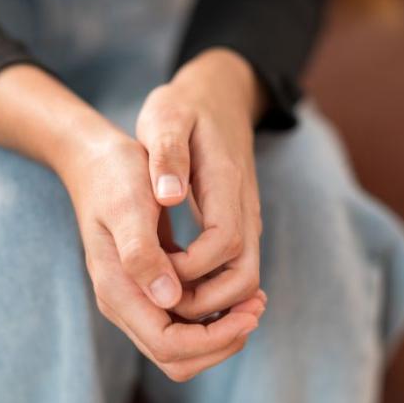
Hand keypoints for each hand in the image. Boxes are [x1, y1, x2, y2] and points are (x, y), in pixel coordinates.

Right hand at [0, 64, 264, 380]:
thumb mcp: (129, 205)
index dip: (214, 338)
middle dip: (221, 341)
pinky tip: (237, 294)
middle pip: (176, 358)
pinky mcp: (145, 290)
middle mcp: (122, 304)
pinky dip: (211, 318)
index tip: (250, 312)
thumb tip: (169, 298)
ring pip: (180, 348)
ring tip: (254, 303)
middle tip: (257, 309)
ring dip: (220, 333)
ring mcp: (133, 300)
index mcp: (117, 289)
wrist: (94, 162)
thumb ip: (142, 253)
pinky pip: (181, 324)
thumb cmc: (114, 175)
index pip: (168, 344)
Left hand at [136, 48, 266, 319]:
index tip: (156, 271)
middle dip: (209, 302)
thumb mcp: (165, 115)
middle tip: (163, 305)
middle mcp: (246, 207)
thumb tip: (168, 195)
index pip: (225, 243)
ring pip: (245, 279)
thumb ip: (168, 153)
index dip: (192, 269)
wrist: (219, 96)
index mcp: (227, 182)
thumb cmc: (184, 107)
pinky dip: (213, 291)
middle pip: (245, 276)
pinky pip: (235, 271)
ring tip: (167, 306)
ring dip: (212, 304)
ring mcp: (247, 219)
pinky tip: (178, 292)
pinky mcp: (239, 225)